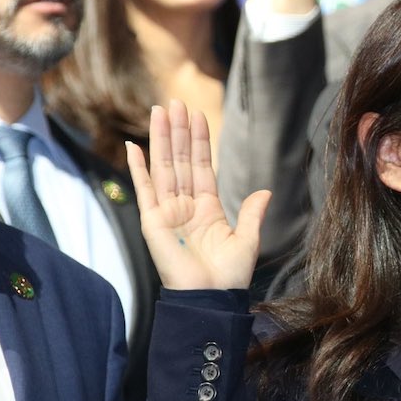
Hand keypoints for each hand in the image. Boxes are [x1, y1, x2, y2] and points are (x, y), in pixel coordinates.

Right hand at [126, 101, 271, 289]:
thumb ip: (252, 213)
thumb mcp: (247, 240)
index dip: (199, 141)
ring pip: (164, 167)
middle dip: (178, 131)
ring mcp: (167, 212)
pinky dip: (138, 168)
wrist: (210, 299)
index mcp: (208, 208)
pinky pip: (144, 190)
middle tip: (175, 102)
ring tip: (159, 111)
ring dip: (161, 139)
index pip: (202, 166)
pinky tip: (134, 146)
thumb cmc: (229, 276)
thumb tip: (265, 191)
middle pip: (180, 160)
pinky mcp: (152, 222)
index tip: (197, 115)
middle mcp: (186, 206)